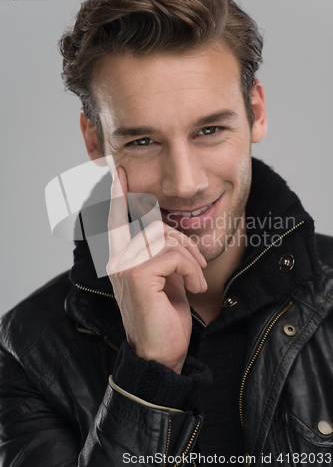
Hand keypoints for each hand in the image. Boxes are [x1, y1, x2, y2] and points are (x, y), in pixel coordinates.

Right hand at [106, 166, 206, 373]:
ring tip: (196, 278)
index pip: (114, 217)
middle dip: (183, 241)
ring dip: (190, 258)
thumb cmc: (165, 313)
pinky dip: (192, 269)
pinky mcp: (136, 275)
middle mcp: (115, 257)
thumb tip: (165, 229)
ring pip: (166, 238)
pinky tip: (195, 287)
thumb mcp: (164, 276)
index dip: (116, 193)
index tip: (117, 170)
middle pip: (154, 225)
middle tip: (197, 263)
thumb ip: (159, 250)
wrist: (162, 352)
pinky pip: (173, 255)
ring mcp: (123, 264)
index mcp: (120, 256)